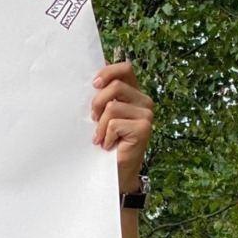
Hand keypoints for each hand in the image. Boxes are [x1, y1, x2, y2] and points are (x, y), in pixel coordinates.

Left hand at [90, 62, 153, 192]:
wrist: (116, 169)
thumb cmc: (106, 139)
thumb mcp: (102, 113)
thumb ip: (102, 95)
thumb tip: (91, 78)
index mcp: (134, 92)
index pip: (125, 68)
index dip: (108, 72)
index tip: (94, 84)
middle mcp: (144, 101)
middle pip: (115, 86)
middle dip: (97, 102)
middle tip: (93, 119)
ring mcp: (147, 114)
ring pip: (112, 106)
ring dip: (100, 125)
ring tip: (101, 137)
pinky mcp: (144, 128)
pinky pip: (114, 124)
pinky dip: (106, 136)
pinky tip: (109, 145)